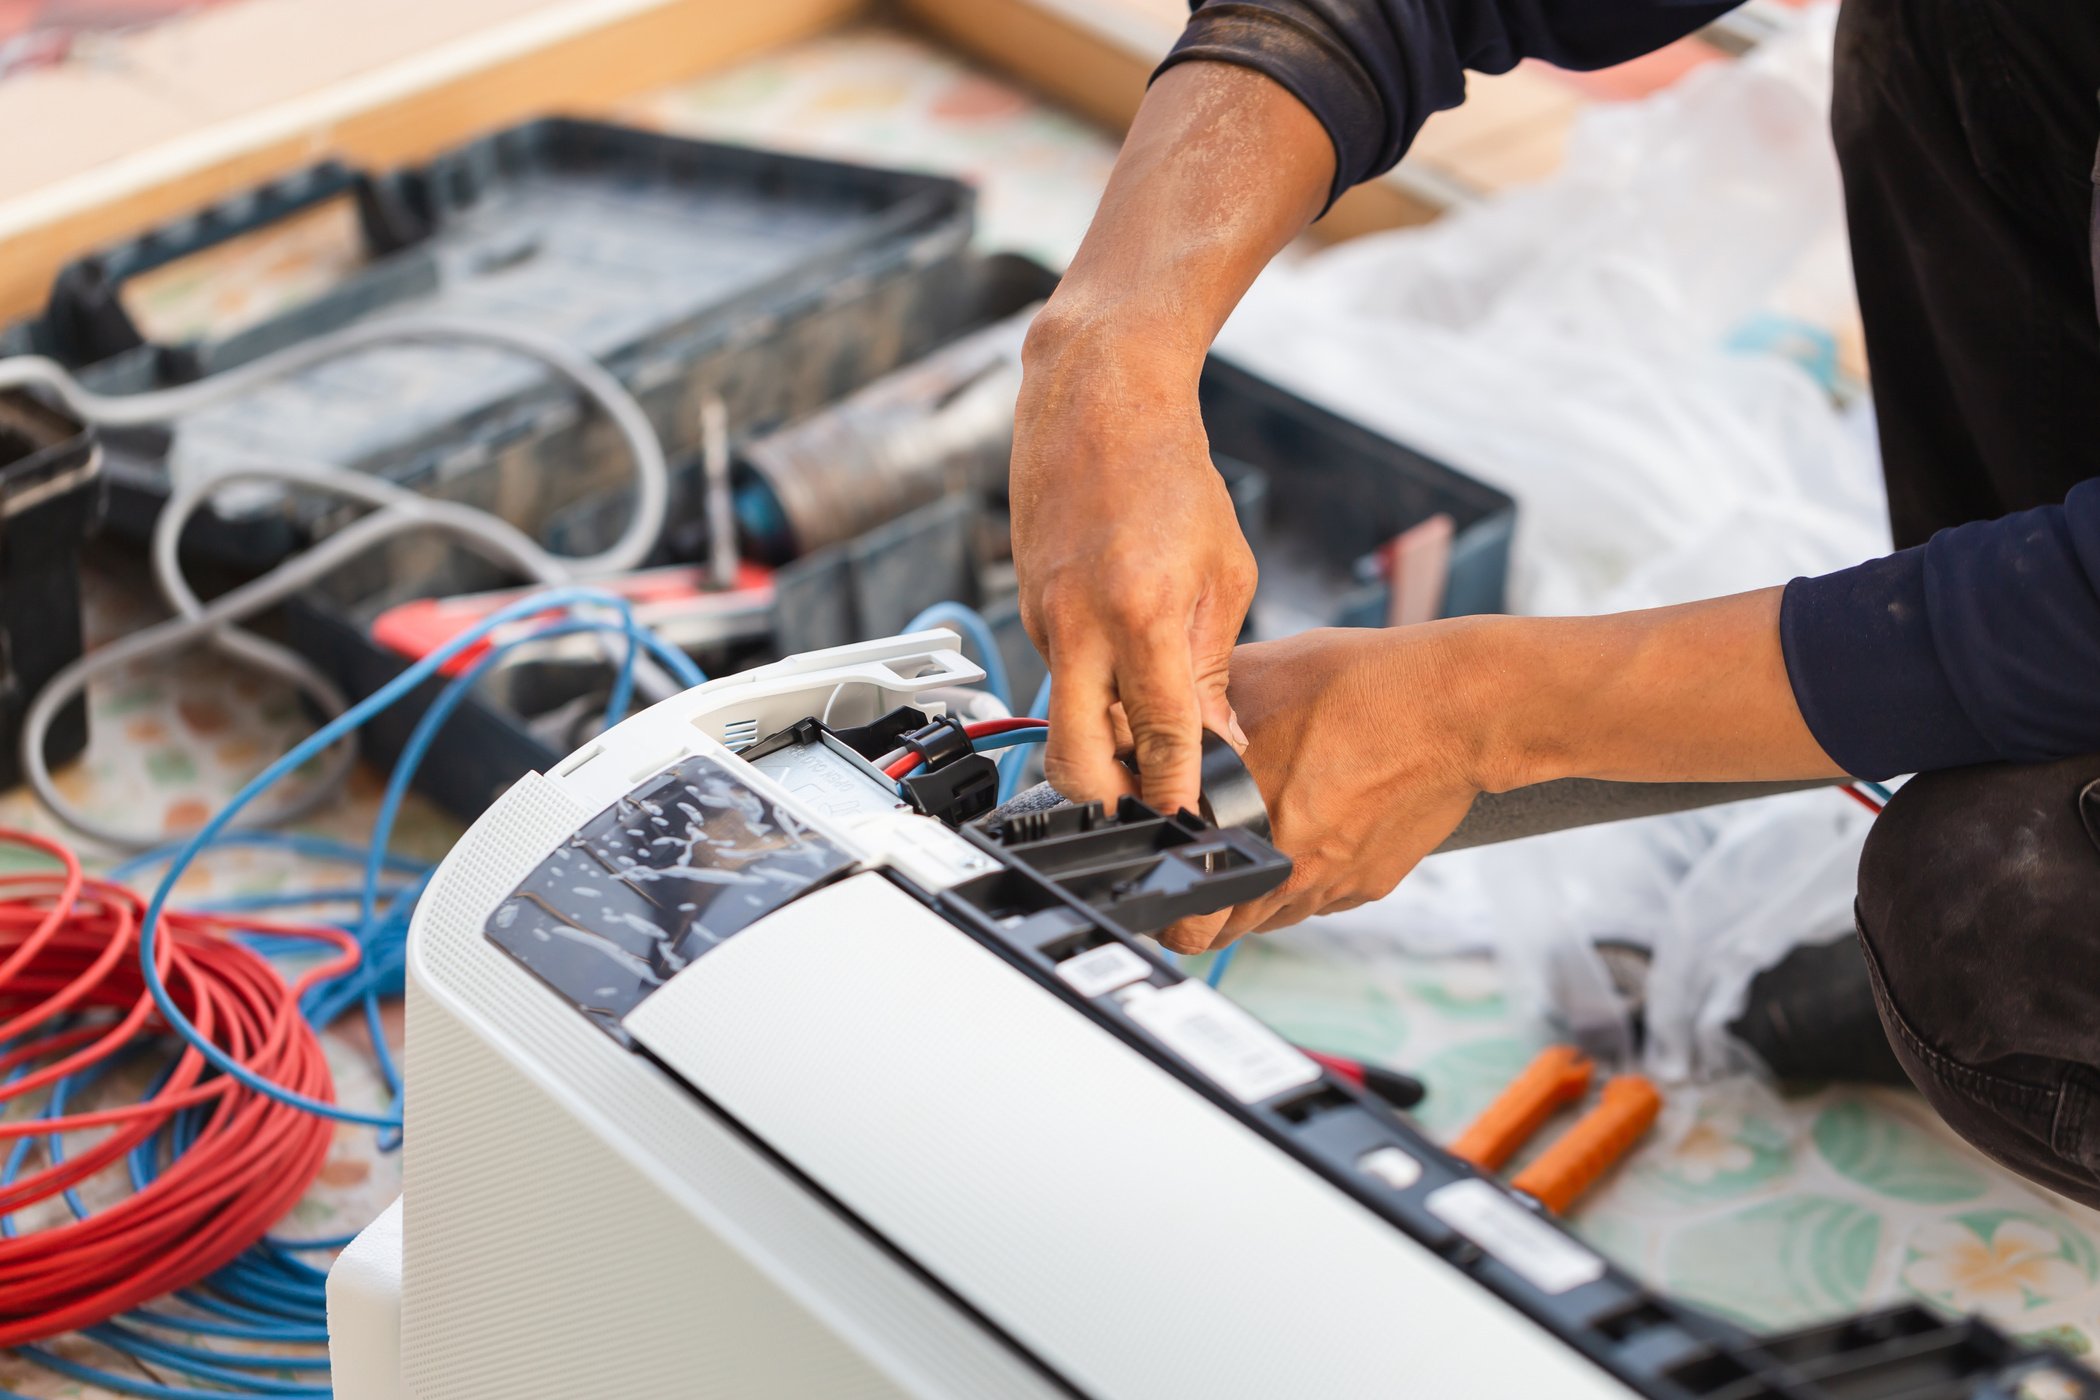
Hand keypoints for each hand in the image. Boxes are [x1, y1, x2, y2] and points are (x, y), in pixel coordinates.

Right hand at [1012, 315, 1255, 813]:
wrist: (1096, 401)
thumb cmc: (1169, 474)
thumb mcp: (1224, 572)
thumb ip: (1214, 664)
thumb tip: (1216, 738)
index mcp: (1140, 614)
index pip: (1158, 736)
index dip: (1176, 793)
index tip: (1192, 825)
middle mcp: (1077, 626)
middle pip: (1072, 761)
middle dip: (1107, 803)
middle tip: (1149, 810)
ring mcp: (1042, 620)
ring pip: (1064, 720)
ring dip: (1102, 743)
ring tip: (1150, 740)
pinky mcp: (1026, 611)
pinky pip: (1059, 676)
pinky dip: (1091, 691)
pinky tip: (1125, 672)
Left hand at [1159, 625, 1491, 953]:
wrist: (1454, 708)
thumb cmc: (1359, 686)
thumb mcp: (1256, 677)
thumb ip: (1198, 709)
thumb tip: (1156, 712)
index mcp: (1243, 825)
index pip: (1184, 904)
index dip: (1167, 896)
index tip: (1164, 880)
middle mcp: (1286, 869)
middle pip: (1223, 929)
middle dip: (1203, 910)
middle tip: (1199, 873)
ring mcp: (1331, 884)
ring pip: (1271, 918)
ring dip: (1253, 898)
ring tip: (1254, 847)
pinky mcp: (1369, 884)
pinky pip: (1320, 898)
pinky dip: (1305, 879)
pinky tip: (1310, 832)